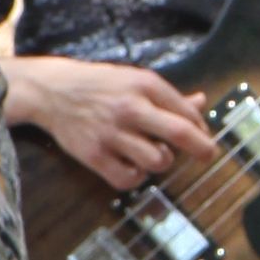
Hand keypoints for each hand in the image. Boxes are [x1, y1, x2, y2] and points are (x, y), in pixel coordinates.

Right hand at [5, 47, 215, 188]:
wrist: (52, 90)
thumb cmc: (101, 85)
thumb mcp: (135, 80)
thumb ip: (169, 96)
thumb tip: (201, 102)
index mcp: (144, 85)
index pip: (187, 113)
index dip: (202, 130)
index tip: (203, 138)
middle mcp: (131, 108)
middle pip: (180, 134)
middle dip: (202, 148)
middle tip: (207, 155)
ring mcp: (112, 133)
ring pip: (158, 161)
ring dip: (162, 161)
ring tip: (152, 153)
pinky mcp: (94, 155)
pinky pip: (129, 179)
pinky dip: (136, 177)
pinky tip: (132, 166)